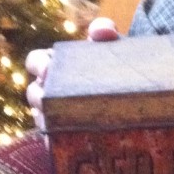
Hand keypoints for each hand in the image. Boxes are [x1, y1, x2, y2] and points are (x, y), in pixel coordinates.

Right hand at [26, 17, 119, 131]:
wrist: (139, 97)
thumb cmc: (117, 68)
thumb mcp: (113, 48)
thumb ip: (105, 32)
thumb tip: (101, 31)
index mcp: (56, 66)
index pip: (35, 61)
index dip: (37, 64)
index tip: (48, 69)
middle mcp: (51, 91)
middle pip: (34, 93)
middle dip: (39, 95)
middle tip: (49, 97)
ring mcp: (57, 116)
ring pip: (42, 119)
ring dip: (48, 118)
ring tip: (61, 118)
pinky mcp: (67, 138)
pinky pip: (56, 142)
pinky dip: (60, 140)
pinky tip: (74, 138)